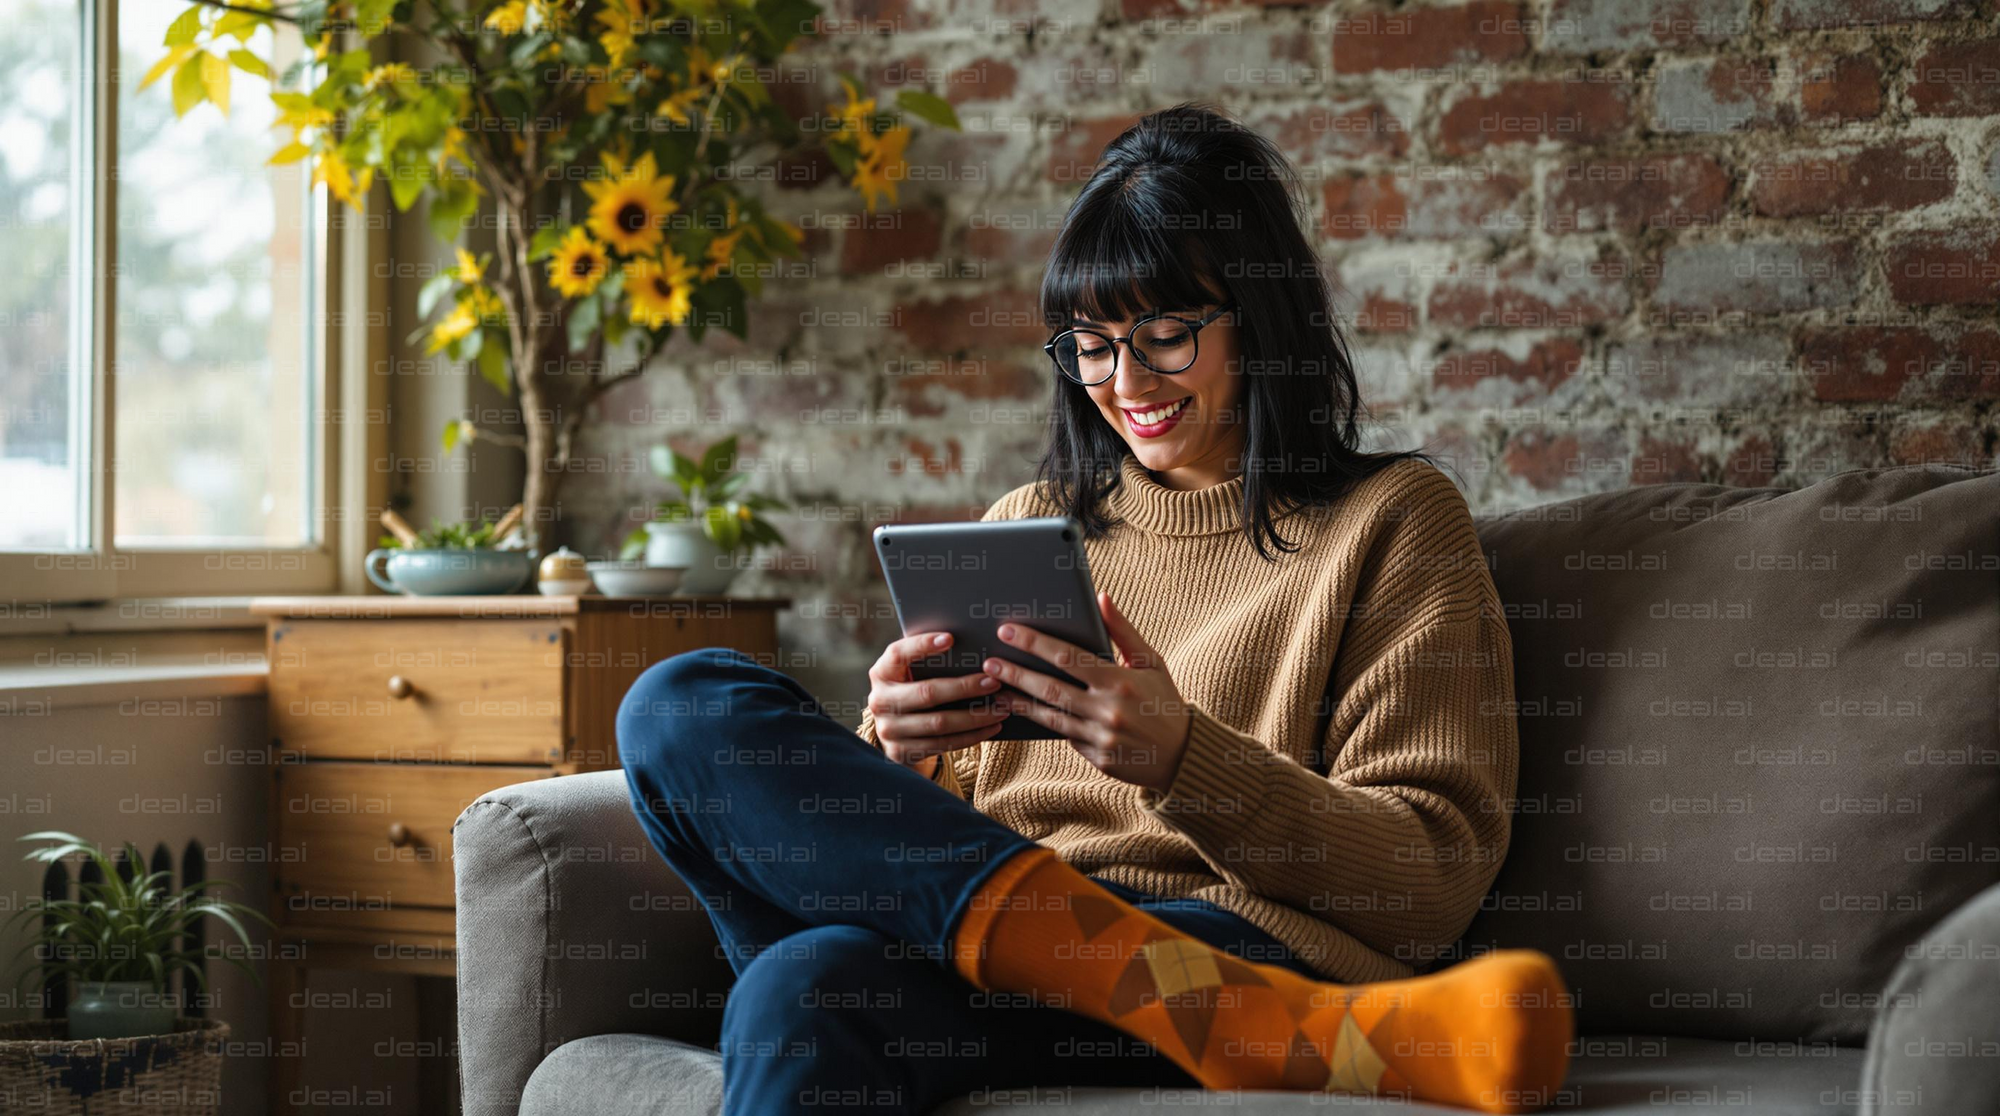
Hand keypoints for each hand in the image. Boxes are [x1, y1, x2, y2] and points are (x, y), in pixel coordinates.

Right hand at [866, 631, 1009, 768]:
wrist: (898, 732)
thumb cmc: (914, 689)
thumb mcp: (912, 673)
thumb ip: (930, 660)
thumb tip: (972, 643)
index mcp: (881, 672)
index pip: (898, 654)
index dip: (922, 645)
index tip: (951, 638)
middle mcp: (879, 701)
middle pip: (926, 693)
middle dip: (964, 687)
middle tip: (994, 682)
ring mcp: (888, 730)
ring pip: (939, 723)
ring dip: (975, 716)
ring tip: (1002, 708)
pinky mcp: (901, 752)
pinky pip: (943, 744)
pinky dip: (971, 736)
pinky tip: (992, 727)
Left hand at [982, 591, 1191, 792]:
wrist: (1182, 753)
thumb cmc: (1164, 700)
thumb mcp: (1150, 661)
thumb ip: (1123, 631)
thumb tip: (1101, 598)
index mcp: (1119, 681)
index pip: (1067, 657)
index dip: (1034, 643)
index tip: (1008, 631)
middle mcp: (1107, 710)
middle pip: (1050, 689)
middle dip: (1016, 673)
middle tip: (989, 662)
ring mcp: (1101, 738)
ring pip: (1050, 717)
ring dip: (1019, 703)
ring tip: (995, 691)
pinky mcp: (1098, 759)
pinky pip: (1065, 737)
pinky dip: (1045, 724)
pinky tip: (1023, 713)